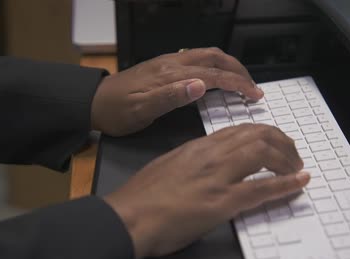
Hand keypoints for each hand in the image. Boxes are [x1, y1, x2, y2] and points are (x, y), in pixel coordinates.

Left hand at [91, 47, 263, 135]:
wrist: (95, 102)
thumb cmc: (117, 111)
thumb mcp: (142, 110)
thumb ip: (171, 97)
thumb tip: (200, 85)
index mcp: (170, 75)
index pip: (213, 75)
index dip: (237, 83)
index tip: (254, 94)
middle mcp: (172, 63)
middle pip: (214, 57)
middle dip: (238, 70)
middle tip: (253, 87)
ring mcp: (168, 62)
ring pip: (207, 55)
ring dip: (228, 65)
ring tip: (241, 81)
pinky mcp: (165, 65)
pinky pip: (197, 59)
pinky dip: (215, 66)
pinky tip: (217, 77)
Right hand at [104, 124, 309, 258]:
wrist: (128, 216)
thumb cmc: (143, 195)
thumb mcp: (171, 165)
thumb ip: (194, 160)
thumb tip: (212, 163)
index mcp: (199, 146)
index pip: (241, 130)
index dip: (265, 133)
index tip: (276, 140)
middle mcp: (212, 155)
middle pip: (257, 135)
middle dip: (282, 141)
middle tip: (293, 154)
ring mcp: (218, 176)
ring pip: (263, 153)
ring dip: (287, 159)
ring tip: (297, 167)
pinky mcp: (222, 201)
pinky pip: (261, 188)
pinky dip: (286, 184)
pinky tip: (299, 182)